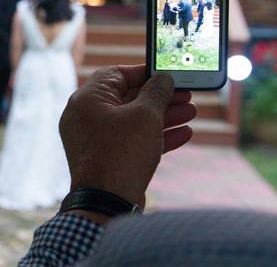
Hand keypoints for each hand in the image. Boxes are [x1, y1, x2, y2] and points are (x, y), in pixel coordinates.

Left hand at [59, 65, 196, 208]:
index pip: (116, 74)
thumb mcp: (145, 116)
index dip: (144, 73)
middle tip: (186, 96)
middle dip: (160, 97)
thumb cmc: (122, 153)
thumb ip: (156, 92)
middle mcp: (85, 117)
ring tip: (191, 113)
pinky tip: (184, 134)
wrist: (106, 203)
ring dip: (163, 116)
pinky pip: (131, 140)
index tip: (167, 75)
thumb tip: (163, 79)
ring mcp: (94, 139)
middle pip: (127, 98)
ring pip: (132, 121)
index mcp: (86, 99)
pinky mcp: (105, 158)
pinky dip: (155, 136)